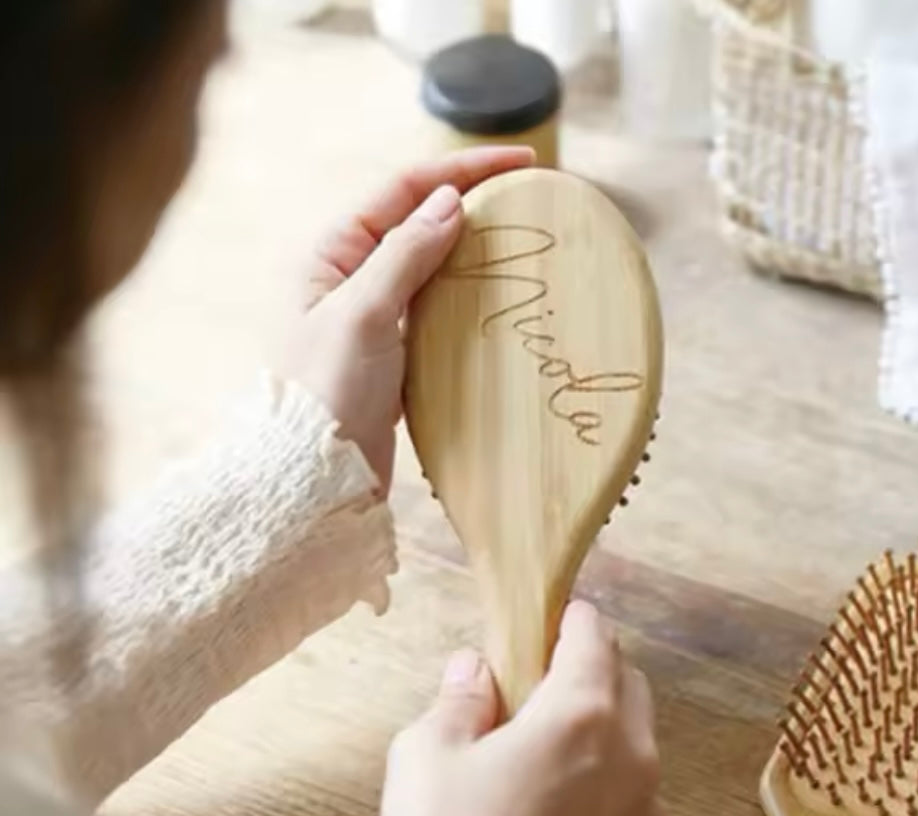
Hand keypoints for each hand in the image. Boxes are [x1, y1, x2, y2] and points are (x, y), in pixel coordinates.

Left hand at [279, 146, 533, 493]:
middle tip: (532, 201)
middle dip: (474, 204)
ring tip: (524, 244)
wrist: (313, 479)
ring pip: (434, 267)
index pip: (403, 189)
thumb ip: (405, 255)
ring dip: (476, 252)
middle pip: (421, 222)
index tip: (523, 162)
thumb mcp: (363, 315)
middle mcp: (351, 277)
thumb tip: (449, 201)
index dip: (463, 169)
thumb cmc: (323, 394)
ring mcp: (374, 317)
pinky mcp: (395, 356)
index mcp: (330, 252)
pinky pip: (439, 311)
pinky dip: (470, 299)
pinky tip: (500, 300)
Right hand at [381, 602, 665, 815]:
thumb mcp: (427, 756)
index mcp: (581, 714)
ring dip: (607, 743)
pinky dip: (611, 804)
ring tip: (554, 769)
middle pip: (629, 689)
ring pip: (640, 753)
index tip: (559, 621)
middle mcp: (633, 757)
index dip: (574, 624)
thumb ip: (460, 701)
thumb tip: (476, 669)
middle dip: (596, 677)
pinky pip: (637, 814)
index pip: (594, 640)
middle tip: (549, 691)